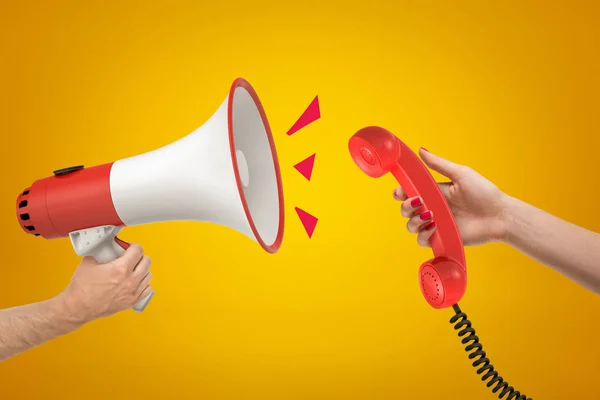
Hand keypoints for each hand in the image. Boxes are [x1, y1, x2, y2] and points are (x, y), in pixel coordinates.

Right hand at [59, 244, 152, 323]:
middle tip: (130, 257)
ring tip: (133, 269)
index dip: (133, 246)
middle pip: (147, 261)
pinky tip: (136, 281)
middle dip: (138, 256)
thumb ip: (102, 251)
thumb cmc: (82, 288)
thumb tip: (108, 244)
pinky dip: (143, 283)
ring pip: (148, 275)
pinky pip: (147, 289)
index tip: (128, 247)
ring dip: (142, 269)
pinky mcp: (132, 301)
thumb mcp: (89, 261)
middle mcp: (130, 281)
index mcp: (120, 269)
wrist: (78, 307)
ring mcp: (133, 292)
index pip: (138, 250)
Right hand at [394, 148, 508, 246]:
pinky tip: (434, 226)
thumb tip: (420, 150)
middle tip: (419, 203)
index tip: (400, 192)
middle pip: (406, 210)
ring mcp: (436, 225)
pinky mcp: (442, 239)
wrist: (499, 216)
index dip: (400, 193)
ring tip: (431, 215)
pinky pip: (422, 240)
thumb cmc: (484, 193)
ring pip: (411, 226)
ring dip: (414, 221)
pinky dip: (423, 234)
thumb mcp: (460, 174)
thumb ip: (439, 164)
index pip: (409, 193)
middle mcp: (432, 208)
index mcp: (434, 192)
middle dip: (406, 207)